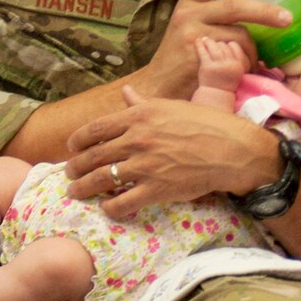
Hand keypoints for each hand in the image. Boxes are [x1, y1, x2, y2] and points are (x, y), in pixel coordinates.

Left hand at [63, 88, 278, 218]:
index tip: (70, 147)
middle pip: (93, 156)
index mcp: (139, 116)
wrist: (232, 149)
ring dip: (83, 188)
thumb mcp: (171, 106)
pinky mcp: (156, 189)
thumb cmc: (205, 124)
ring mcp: (145, 166)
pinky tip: (106, 208)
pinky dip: (110, 207)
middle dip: (75, 167)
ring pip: (101, 180)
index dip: (77, 140)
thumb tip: (126, 92)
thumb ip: (142, 103)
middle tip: (68, 174)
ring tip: (75, 192)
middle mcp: (137, 139)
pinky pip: (123, 203)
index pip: (95, 129)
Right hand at [137, 0, 292, 99]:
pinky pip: (234, 56)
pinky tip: (242, 70)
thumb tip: (257, 13)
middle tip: (286, 18)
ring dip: (253, 50)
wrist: (158, 86)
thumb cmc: (181, 56)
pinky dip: (244, 63)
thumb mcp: (190, 26)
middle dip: (265, 11)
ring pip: (239, 35)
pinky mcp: (200, 57)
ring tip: (254, 62)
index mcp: (188, 3)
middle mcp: (188, 15)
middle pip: (234, 6)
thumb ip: (214, 16)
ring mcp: (193, 36)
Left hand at [195, 36, 251, 89]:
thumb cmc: (225, 82)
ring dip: (208, 42)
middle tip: (211, 42)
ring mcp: (218, 65)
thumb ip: (236, 59)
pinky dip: (199, 45)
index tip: (223, 45)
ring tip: (205, 40)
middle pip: (224, 45)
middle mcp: (229, 64)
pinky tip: (197, 40)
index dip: (228, 44)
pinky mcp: (206, 67)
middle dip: (217, 43)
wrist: (215, 95)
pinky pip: (203, 52)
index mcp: (238, 65)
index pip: (235, 46)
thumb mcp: (236, 71)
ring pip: (214, 46)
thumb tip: (230, 42)